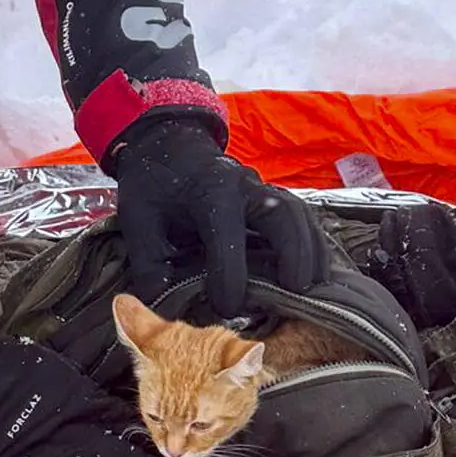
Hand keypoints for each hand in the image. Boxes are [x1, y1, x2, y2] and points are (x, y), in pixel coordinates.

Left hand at [107, 117, 328, 314]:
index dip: (230, 277)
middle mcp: (243, 186)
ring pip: (299, 215)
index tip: (227, 308)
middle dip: (293, 252)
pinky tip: (316, 274)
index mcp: (208, 191)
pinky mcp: (272, 199)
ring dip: (311, 251)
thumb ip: (150, 268)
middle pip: (281, 214)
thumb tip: (169, 308)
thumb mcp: (138, 224)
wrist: (169, 148)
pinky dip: (312, 245)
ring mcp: (262, 190)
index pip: (226, 236)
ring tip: (316, 287)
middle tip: (297, 290)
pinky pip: (301, 218)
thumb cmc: (155, 187)